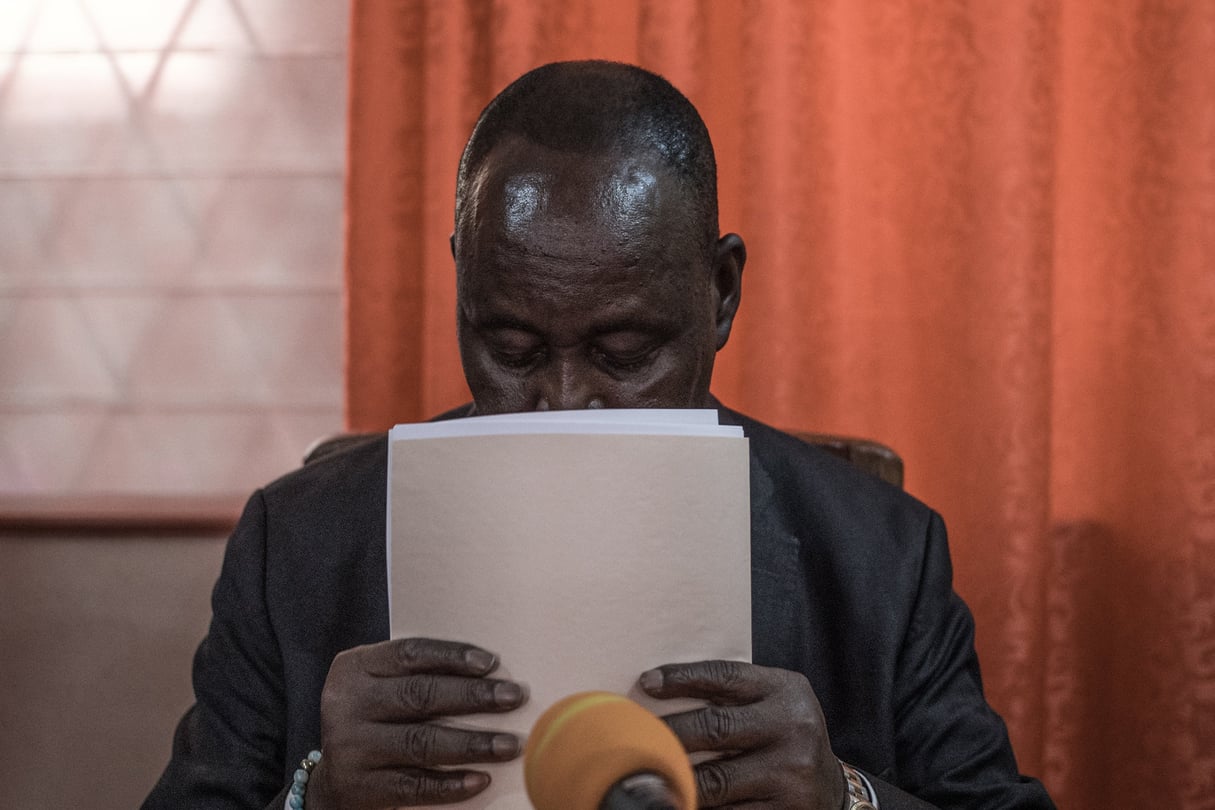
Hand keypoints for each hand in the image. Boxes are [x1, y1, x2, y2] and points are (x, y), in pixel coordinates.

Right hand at [308, 637, 527, 808]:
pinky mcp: (359, 789)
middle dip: (473, 696)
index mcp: (355, 669)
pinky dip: (450, 784)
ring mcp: (350, 748)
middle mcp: (347, 705)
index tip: (491, 663)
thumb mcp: (381, 687)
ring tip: (509, 744)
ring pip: (420, 742)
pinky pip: (412, 786)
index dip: (452, 656)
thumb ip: (419, 676)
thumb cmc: (373, 719)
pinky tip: (481, 780)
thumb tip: (490, 673)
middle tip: (514, 697)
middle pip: (419, 695)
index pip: (409, 654)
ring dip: (472, 743)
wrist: (330, 778)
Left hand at [640, 660, 843, 809]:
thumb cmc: (784, 736)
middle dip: (669, 733)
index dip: (682, 677)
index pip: (725, 676)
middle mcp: (793, 727)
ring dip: (674, 778)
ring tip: (643, 774)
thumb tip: (658, 690)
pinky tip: (675, 800)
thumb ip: (731, 696)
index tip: (646, 683)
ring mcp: (791, 774)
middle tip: (634, 735)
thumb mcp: (771, 702)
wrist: (831, 788)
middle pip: (714, 726)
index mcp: (786, 690)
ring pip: (714, 780)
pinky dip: (697, 808)